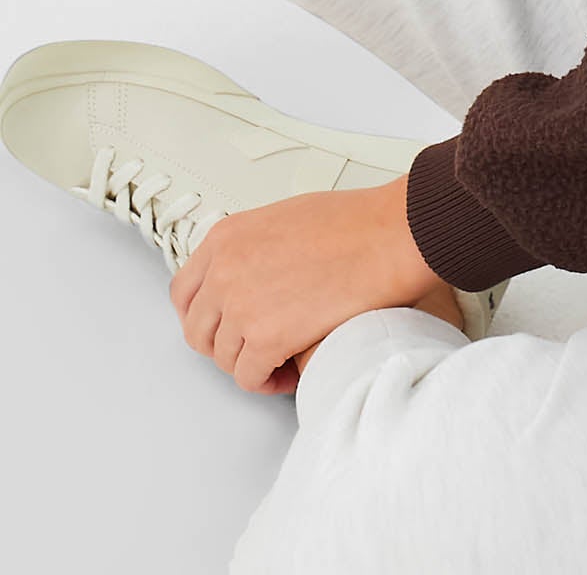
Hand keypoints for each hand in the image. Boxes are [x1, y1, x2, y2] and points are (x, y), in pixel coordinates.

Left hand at [168, 176, 445, 395]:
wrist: (389, 236)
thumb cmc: (355, 223)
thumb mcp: (284, 218)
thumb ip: (254, 246)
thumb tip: (253, 272)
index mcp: (226, 238)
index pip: (183, 291)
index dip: (201, 315)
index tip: (218, 325)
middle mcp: (224, 272)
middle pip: (198, 330)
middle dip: (224, 345)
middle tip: (252, 347)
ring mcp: (242, 306)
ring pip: (224, 358)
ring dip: (250, 364)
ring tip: (279, 360)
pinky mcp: (266, 339)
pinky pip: (249, 378)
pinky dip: (266, 381)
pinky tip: (288, 371)